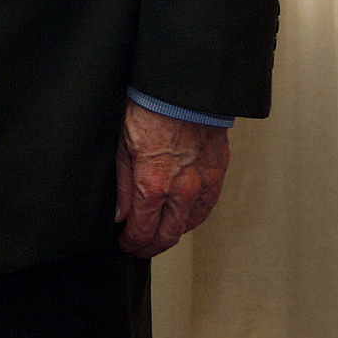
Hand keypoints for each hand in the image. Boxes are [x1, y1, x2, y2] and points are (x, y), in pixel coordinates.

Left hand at [115, 98, 229, 256]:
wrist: (182, 89)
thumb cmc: (148, 108)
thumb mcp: (121, 144)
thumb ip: (122, 184)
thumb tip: (119, 214)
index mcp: (155, 184)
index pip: (143, 230)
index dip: (132, 243)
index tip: (124, 245)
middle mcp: (183, 191)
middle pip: (168, 236)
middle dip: (150, 247)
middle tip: (137, 248)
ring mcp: (204, 184)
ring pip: (189, 224)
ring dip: (172, 233)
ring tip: (156, 233)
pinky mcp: (218, 174)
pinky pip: (206, 206)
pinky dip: (192, 217)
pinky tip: (181, 216)